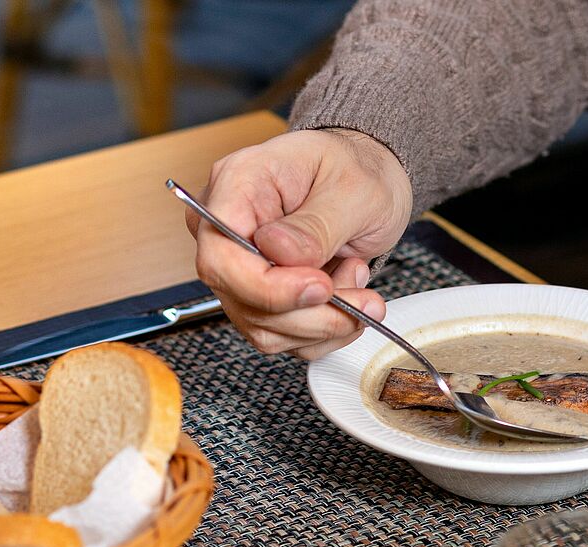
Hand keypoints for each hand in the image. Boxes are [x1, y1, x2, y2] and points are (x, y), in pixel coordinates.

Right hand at [187, 129, 411, 358]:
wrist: (367, 179)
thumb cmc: (355, 169)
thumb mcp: (353, 187)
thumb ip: (315, 225)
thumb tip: (278, 252)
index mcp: (237, 185)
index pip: (220, 254)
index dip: (267, 286)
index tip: (321, 288)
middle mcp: (226, 229)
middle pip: (241, 298)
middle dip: (310, 312)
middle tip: (364, 297)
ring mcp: (240, 268)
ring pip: (264, 328)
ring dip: (324, 321)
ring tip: (357, 277)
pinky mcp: (259, 298)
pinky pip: (284, 337)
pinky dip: (325, 329)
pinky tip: (347, 294)